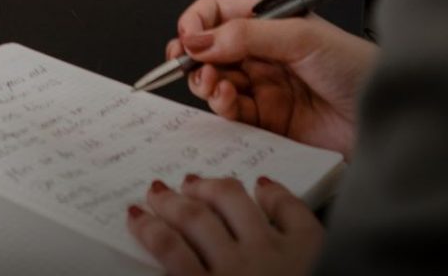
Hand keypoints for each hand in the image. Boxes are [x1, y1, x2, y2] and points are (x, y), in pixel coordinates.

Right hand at [128, 174, 321, 275]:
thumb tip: (173, 272)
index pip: (169, 251)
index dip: (149, 229)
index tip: (136, 216)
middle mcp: (239, 268)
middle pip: (194, 220)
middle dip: (170, 201)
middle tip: (157, 189)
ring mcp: (276, 252)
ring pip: (233, 201)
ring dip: (210, 187)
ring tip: (196, 181)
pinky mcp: (311, 248)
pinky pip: (289, 209)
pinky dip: (273, 193)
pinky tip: (261, 185)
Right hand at [162, 0, 375, 157]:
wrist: (385, 114)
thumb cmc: (355, 65)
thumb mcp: (299, 36)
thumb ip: (245, 36)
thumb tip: (197, 39)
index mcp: (268, 22)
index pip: (217, 14)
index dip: (196, 24)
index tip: (187, 39)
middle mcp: (261, 53)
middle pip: (210, 50)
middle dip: (194, 57)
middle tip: (191, 66)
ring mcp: (264, 88)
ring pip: (215, 82)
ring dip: (206, 83)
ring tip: (214, 86)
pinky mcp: (269, 122)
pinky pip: (232, 114)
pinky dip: (221, 108)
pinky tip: (227, 102)